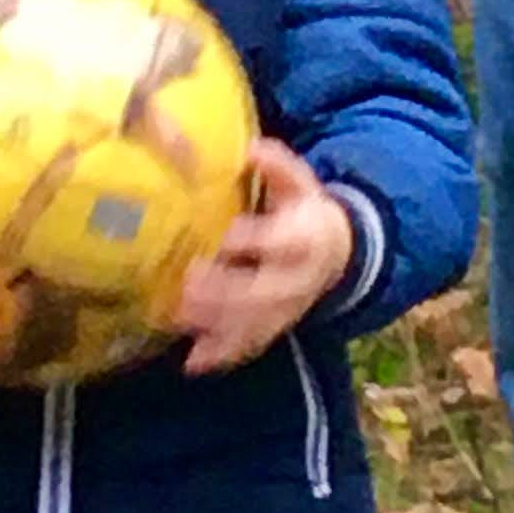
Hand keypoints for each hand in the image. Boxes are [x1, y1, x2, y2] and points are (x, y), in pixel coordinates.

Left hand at [177, 140, 354, 374]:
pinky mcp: (272, 328)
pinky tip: (192, 362)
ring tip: (177, 318)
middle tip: (187, 283)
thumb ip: (279, 168)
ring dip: (215, 326)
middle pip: (261, 291)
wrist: (336, 255)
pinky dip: (221, 356)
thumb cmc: (305, 213)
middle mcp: (295, 280)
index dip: (254, 241)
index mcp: (304, 239)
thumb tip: (253, 149)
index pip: (280, 242)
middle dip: (225, 290)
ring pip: (252, 323)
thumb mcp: (301, 185)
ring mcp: (284, 309)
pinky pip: (249, 345)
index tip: (223, 236)